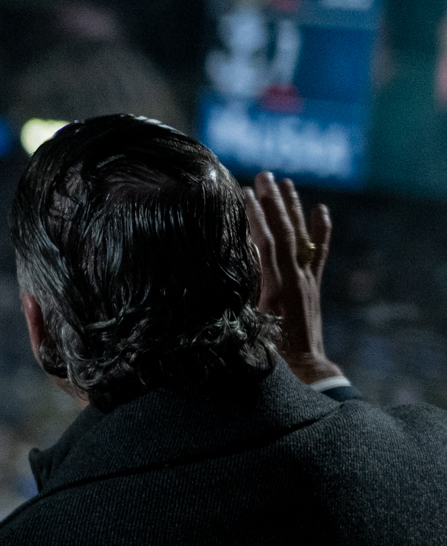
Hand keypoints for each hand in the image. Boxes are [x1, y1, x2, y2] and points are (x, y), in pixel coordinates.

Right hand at [245, 169, 342, 388]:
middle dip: (273, 202)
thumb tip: (223, 267)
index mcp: (277, 288)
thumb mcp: (246, 326)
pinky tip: (321, 210)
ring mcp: (308, 280)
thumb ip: (237, 296)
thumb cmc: (267, 354)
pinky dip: (321, 230)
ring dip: (293, 208)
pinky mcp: (313, 284)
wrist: (304, 369)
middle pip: (285, 232)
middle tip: (264, 176)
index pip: (266, 244)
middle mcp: (296, 278)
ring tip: (285, 182)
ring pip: (302, 236)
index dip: (256, 219)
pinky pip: (319, 251)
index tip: (244, 193)